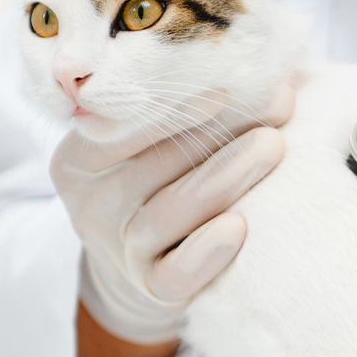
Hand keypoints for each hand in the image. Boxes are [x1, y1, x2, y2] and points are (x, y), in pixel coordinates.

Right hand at [51, 85, 294, 343]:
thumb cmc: (157, 183)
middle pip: (153, 163)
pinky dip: (206, 251)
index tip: (228, 82)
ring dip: (223, 177)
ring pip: (166, 213)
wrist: (142, 262)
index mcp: (81, 157)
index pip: (120, 124)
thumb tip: (265, 68)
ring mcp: (118, 250)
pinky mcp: (149, 288)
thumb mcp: (148, 145)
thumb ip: (181, 109)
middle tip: (275, 102)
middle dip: (217, 130)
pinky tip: (239, 225)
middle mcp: (91, 203)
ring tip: (272, 145)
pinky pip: (175, 274)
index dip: (175, 103)